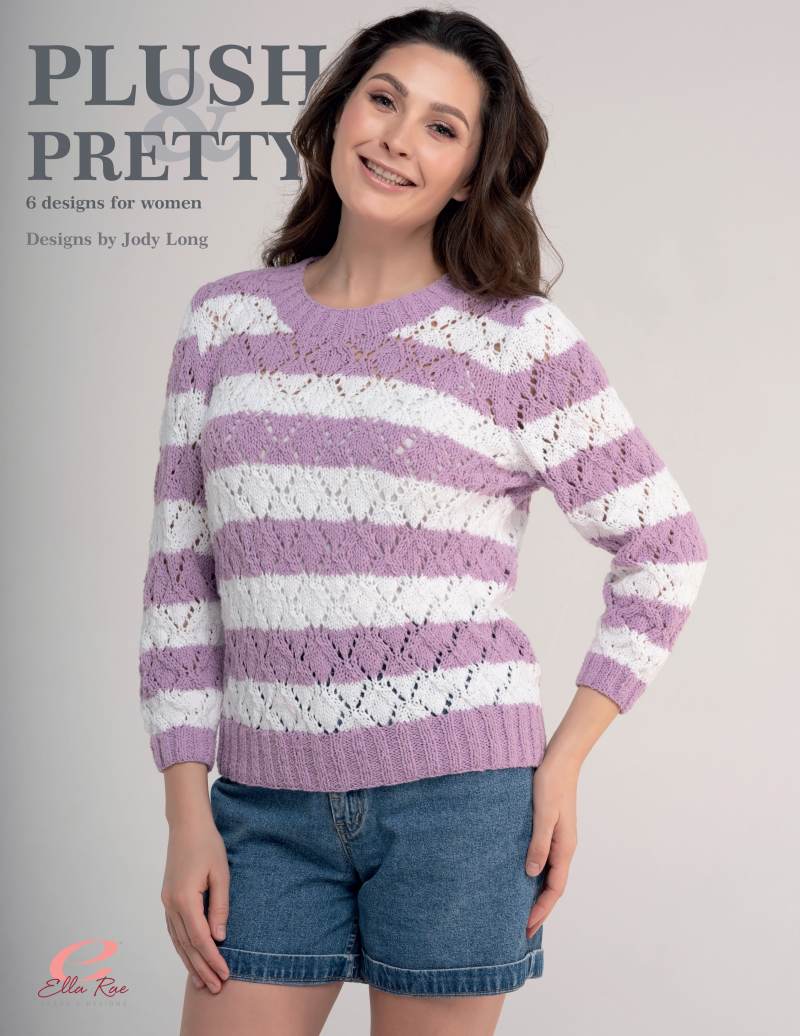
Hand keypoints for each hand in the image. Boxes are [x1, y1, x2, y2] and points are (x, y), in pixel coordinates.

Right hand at [161, 815, 230, 993]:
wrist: (187, 825)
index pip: (200, 938)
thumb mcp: (221, 874)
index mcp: (184, 899)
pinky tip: (190, 956)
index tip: (226, 974)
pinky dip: (182, 947)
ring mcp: (167, 902)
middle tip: (216, 988)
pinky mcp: (168, 898)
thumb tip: (220, 938)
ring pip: (177, 940)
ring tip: (203, 981)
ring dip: (190, 962)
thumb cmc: (208, 845)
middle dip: (202, 968)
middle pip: (187, 945)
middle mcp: (171, 904)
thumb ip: (219, 906)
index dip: (213, 959)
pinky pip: (174, 930)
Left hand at [524, 753, 579, 937]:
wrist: (560, 760)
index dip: (541, 910)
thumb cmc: (550, 784)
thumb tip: (531, 873)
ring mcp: (558, 839)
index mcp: (564, 848)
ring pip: (549, 874)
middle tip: (522, 929)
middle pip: (553, 886)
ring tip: (520, 909)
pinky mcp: (551, 829)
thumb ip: (538, 844)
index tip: (526, 928)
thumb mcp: (543, 814)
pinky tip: (522, 876)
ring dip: (537, 893)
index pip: (554, 889)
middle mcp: (563, 847)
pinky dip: (535, 875)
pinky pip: (544, 860)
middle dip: (539, 909)